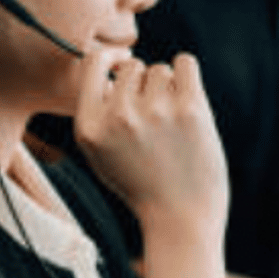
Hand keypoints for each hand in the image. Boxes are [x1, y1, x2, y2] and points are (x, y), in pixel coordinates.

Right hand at [73, 52, 227, 242]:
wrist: (181, 218)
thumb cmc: (143, 186)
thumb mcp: (101, 156)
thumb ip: (98, 113)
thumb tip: (116, 64)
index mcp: (89, 127)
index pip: (92, 62)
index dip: (111, 59)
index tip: (123, 66)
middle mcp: (118, 116)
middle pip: (133, 68)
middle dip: (144, 85)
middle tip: (156, 118)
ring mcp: (154, 111)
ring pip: (160, 69)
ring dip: (168, 88)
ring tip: (173, 123)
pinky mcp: (189, 110)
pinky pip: (185, 63)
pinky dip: (187, 74)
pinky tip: (189, 98)